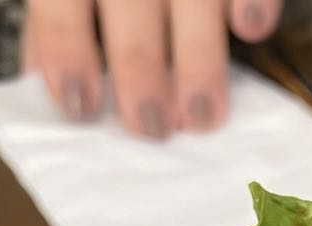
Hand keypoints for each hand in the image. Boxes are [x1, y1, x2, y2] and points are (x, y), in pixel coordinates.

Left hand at [23, 0, 283, 137]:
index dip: (65, 49)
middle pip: (130, 2)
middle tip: (152, 127)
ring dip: (198, 59)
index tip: (79, 104)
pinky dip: (252, 1)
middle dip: (139, 68)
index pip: (60, 0)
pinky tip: (250, 29)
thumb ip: (58, 29)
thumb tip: (59, 97)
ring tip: (202, 114)